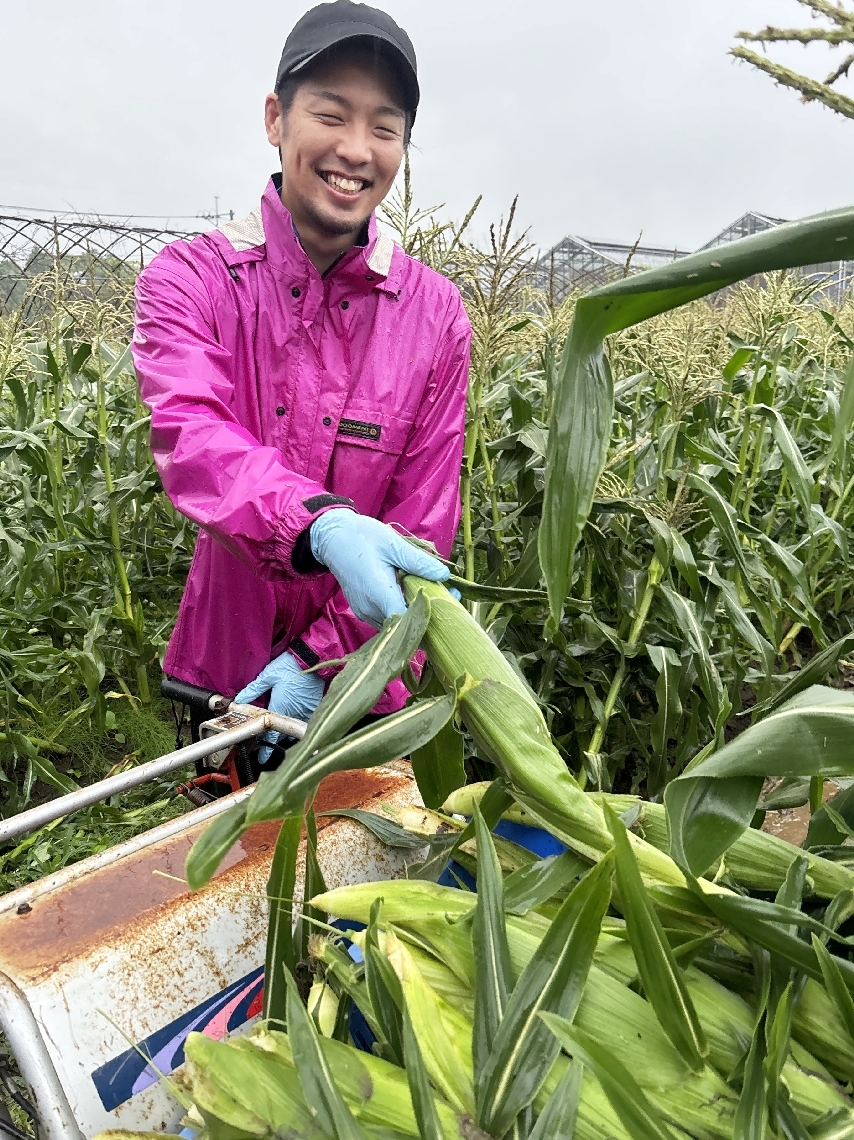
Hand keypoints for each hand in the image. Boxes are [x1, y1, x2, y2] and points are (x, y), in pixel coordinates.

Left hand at [234, 650, 323, 763]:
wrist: (312, 657)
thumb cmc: (290, 665)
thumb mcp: (267, 676)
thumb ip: (253, 689)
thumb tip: (240, 698)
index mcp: (280, 708)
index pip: (272, 736)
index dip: (266, 750)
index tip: (262, 758)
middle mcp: (293, 713)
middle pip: (283, 733)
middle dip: (275, 735)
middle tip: (268, 735)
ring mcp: (305, 710)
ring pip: (293, 725)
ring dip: (287, 726)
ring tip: (283, 716)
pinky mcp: (313, 706)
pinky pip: (304, 717)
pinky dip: (298, 717)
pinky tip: (294, 707)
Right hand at [310, 509, 450, 627]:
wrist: (333, 538)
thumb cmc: (363, 537)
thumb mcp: (394, 544)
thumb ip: (419, 562)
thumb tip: (444, 575)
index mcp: (379, 593)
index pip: (407, 621)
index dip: (428, 617)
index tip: (446, 604)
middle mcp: (370, 609)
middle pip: (404, 624)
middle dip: (428, 613)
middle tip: (449, 594)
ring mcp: (365, 612)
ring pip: (396, 623)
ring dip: (415, 612)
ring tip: (435, 593)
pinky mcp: (363, 611)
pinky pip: (387, 618)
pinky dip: (402, 610)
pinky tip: (414, 595)